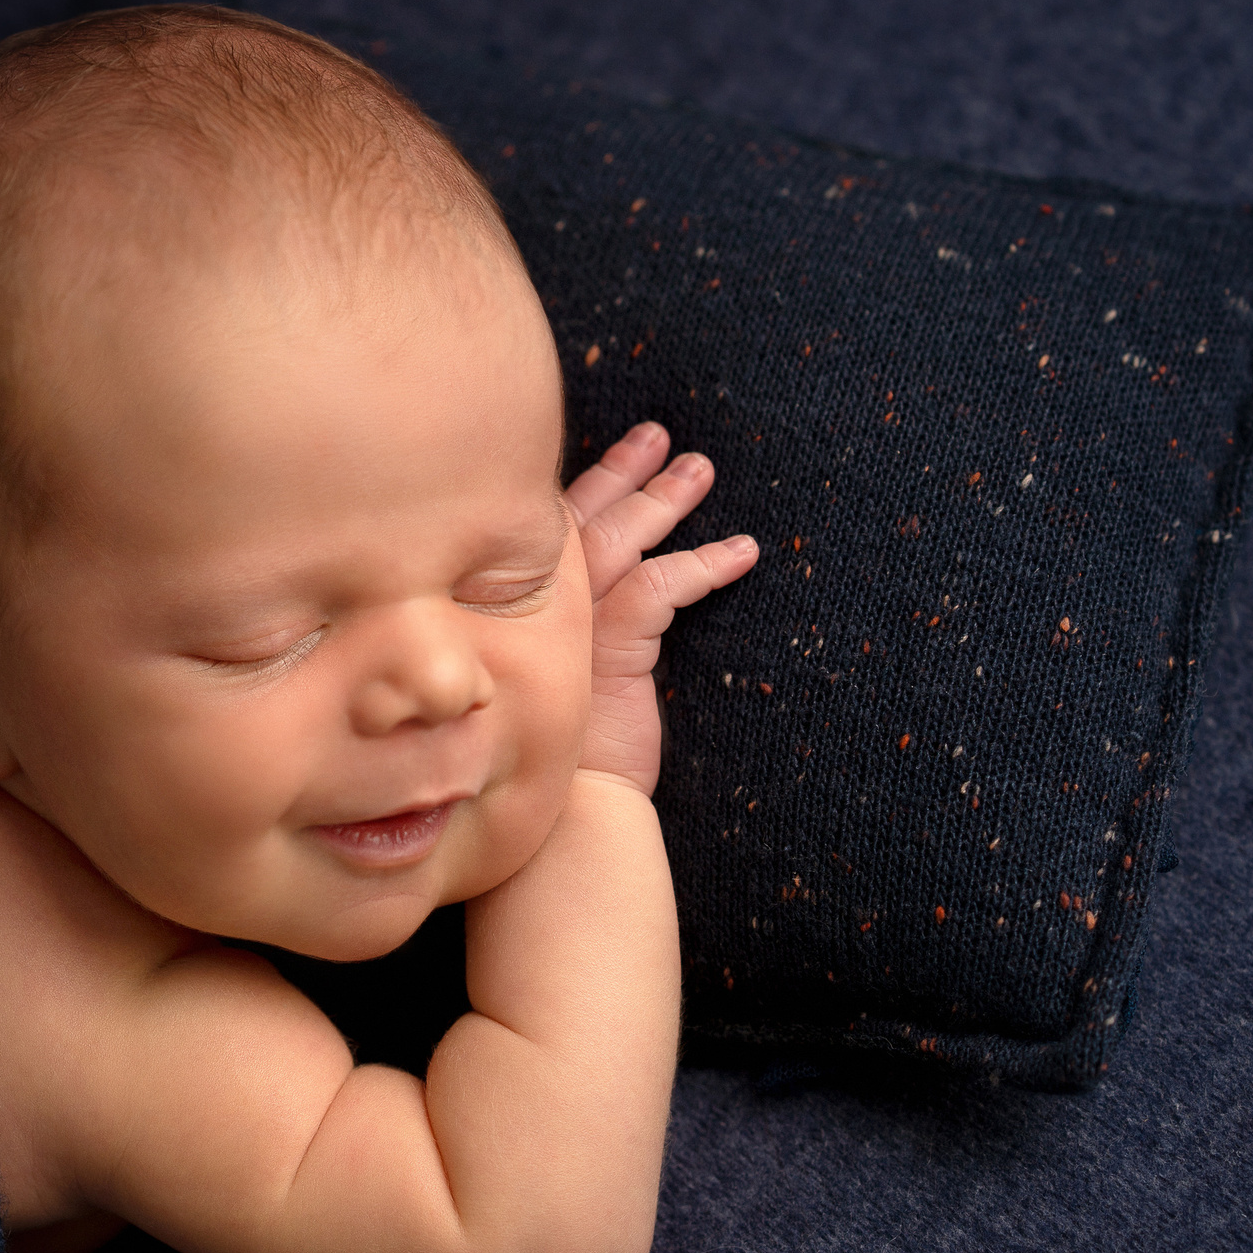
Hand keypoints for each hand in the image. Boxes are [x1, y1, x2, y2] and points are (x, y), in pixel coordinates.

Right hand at [566, 422, 758, 795]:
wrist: (560, 817)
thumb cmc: (552, 757)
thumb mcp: (543, 678)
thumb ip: (554, 629)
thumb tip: (582, 600)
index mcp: (510, 607)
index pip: (544, 530)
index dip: (579, 488)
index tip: (615, 455)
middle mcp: (532, 605)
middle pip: (578, 517)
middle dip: (622, 471)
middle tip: (658, 436)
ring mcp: (570, 622)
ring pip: (622, 539)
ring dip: (666, 500)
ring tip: (700, 469)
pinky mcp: (612, 647)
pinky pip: (665, 586)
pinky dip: (706, 564)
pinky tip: (743, 552)